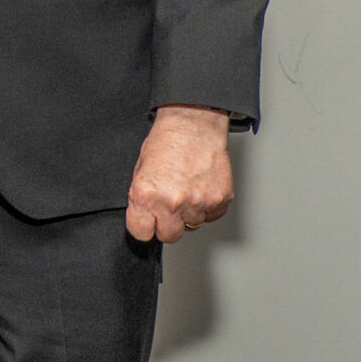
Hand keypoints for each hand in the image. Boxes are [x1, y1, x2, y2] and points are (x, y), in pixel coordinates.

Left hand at [126, 104, 234, 242]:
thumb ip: (141, 197)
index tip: (147, 222)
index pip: (141, 232)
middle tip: (168, 207)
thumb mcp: (140, 170)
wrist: (194, 125)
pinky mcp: (220, 200)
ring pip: (192, 225)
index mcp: (146, 195)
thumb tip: (145, 216)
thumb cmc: (167, 142)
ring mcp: (198, 203)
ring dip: (189, 213)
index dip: (144, 226)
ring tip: (186, 189)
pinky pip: (211, 215)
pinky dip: (207, 206)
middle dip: (167, 224)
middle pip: (169, 236)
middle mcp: (172, 202)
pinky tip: (200, 188)